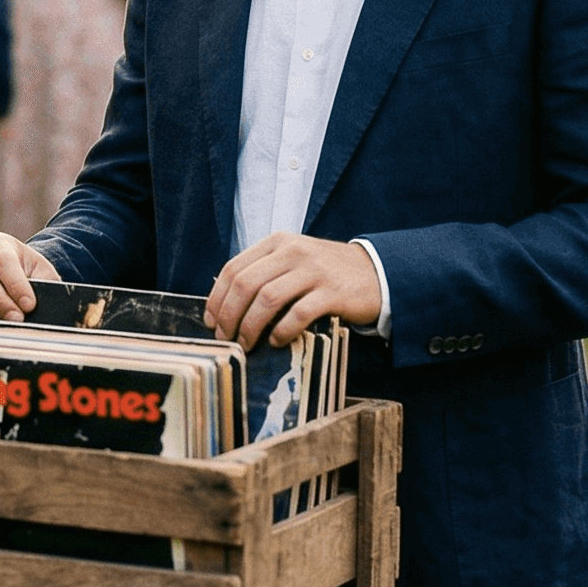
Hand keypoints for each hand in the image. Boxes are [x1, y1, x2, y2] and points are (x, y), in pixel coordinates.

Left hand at [205, 233, 381, 349]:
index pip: (233, 269)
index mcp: (276, 243)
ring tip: (247, 343)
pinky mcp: (333, 293)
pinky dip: (282, 331)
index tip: (211, 321)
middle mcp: (293, 252)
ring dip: (251, 326)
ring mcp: (313, 271)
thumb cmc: (325, 273)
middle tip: (226, 338)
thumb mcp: (292, 261)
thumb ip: (263, 273)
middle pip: (246, 284)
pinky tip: (277, 341)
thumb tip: (226, 306)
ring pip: (267, 299)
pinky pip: (298, 314)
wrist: (375, 273)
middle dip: (229, 316)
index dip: (217, 298)